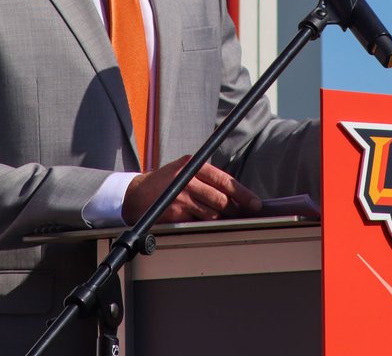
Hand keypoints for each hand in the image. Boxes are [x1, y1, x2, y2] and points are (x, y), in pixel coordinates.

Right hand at [122, 155, 262, 223]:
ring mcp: (180, 198)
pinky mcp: (175, 214)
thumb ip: (207, 177)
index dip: (243, 193)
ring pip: (212, 213)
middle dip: (236, 209)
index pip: (224, 180)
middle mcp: (187, 180)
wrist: (137, 194)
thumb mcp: (185, 169)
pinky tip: (207, 223)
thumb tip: (236, 194)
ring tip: (227, 219)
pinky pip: (198, 222)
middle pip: (221, 199)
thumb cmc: (166, 182)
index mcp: (193, 166)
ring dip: (222, 219)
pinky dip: (206, 224)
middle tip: (244, 214)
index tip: (255, 203)